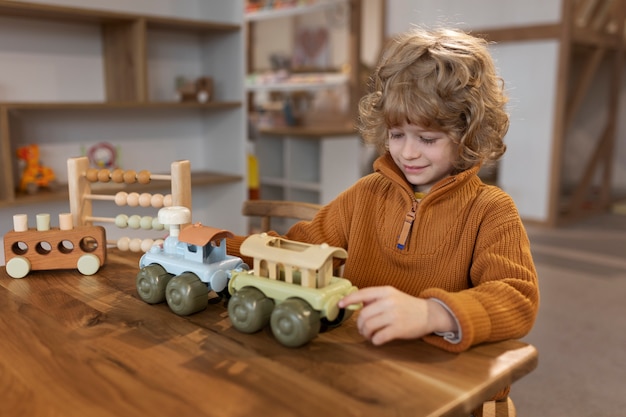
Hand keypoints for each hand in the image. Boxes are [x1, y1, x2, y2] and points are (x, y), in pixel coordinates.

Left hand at [338, 286, 456, 345]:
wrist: (430, 314)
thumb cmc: (408, 306)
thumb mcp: (392, 296)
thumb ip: (375, 298)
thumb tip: (355, 303)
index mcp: (386, 291)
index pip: (362, 294)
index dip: (348, 299)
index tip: (340, 305)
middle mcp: (389, 302)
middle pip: (363, 315)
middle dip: (360, 325)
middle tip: (363, 329)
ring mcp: (394, 315)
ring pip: (368, 326)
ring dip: (366, 334)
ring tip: (370, 335)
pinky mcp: (399, 329)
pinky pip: (379, 337)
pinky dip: (375, 341)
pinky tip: (378, 340)